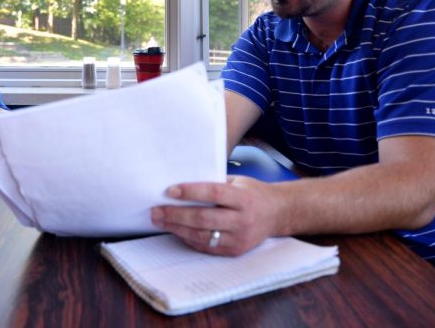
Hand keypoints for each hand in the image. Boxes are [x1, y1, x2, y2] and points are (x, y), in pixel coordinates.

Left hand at [150, 176, 281, 255]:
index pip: (214, 194)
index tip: (170, 191)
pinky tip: (175, 230)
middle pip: (204, 218)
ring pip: (202, 236)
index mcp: (244, 198)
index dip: (191, 192)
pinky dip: (188, 239)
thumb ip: (215, 184)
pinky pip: (206, 247)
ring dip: (177, 228)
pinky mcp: (235, 251)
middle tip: (156, 210)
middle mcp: (243, 220)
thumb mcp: (238, 182)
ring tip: (160, 221)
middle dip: (176, 214)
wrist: (277, 214)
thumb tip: (183, 185)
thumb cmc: (252, 193)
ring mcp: (239, 238)